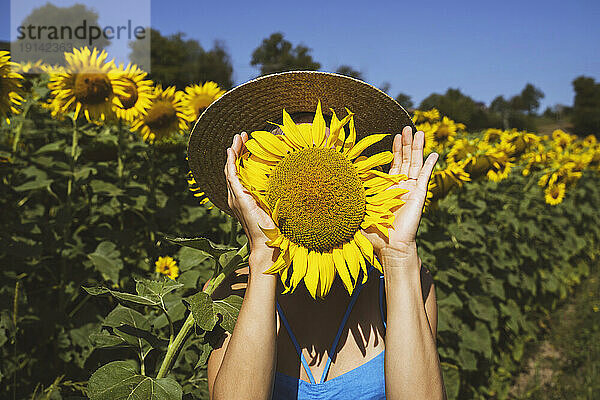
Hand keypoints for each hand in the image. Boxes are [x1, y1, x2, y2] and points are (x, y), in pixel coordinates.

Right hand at [225, 132, 276, 257]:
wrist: (268, 243)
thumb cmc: (275, 228)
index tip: (248, 143)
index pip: (240, 173)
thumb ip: (277, 194)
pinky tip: (231, 152)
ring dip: (233, 152)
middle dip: (237, 150)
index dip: (242, 157)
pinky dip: (230, 163)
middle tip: (241, 135)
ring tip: (238, 138)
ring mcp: (236, 198)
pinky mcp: (239, 198)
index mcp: (244, 198)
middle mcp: (237, 197)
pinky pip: (231, 177)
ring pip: (230, 170)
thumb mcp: (275, 206)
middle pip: (233, 168)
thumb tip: (291, 181)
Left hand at [362, 126, 438, 257]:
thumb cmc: (373, 233)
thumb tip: (337, 187)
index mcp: (387, 188)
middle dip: (406, 143)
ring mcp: (411, 189)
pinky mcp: (419, 195)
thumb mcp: (359, 210)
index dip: (394, 151)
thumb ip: (354, 197)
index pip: (392, 165)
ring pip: (415, 163)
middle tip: (406, 127)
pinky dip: (430, 165)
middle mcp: (401, 186)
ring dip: (417, 148)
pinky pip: (426, 177)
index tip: (393, 137)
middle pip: (405, 160)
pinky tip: (435, 154)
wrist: (390, 246)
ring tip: (418, 132)